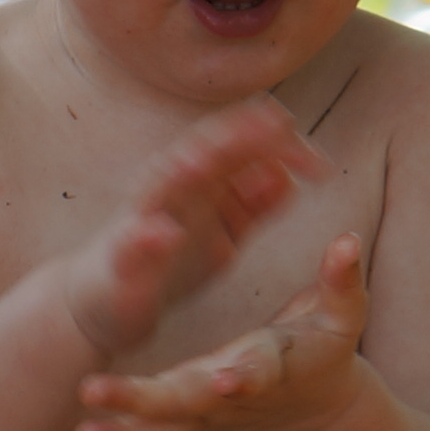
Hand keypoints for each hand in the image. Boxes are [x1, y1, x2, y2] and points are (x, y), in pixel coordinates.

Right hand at [54, 105, 330, 365]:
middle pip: (203, 148)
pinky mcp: (121, 259)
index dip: (279, 145)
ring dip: (183, 168)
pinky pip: (130, 243)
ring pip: (161, 184)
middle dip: (239, 136)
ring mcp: (141, 219)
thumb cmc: (171, 262)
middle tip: (276, 127)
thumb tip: (289, 174)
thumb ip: (256, 205)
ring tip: (207, 161)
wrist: (110, 303)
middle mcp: (169, 189)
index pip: (239, 145)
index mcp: (198, 181)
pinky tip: (163, 233)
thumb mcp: (225, 233)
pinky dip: (146, 236)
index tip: (320, 166)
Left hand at [76, 233, 373, 430]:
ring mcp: (208, 412)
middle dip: (147, 401)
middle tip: (99, 391)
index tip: (230, 379)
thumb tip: (347, 242)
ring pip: (164, 429)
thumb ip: (343, 283)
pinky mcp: (189, 420)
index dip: (248, 376)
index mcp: (271, 367)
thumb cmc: (325, 352)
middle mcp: (233, 395)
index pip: (259, 371)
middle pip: (190, 402)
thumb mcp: (343, 318)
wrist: (313, 412)